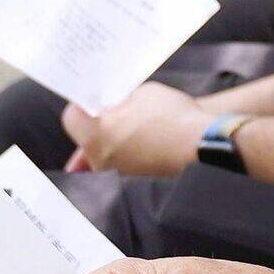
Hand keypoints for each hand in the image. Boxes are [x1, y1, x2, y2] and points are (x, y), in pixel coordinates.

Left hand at [62, 83, 211, 176]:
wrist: (202, 142)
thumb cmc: (172, 116)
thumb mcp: (142, 93)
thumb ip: (119, 100)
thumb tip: (110, 106)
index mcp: (97, 134)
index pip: (71, 118)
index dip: (83, 105)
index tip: (94, 100)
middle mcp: (101, 158)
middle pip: (86, 138)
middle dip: (98, 123)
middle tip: (116, 110)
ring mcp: (117, 173)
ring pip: (103, 152)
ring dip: (112, 138)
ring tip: (135, 124)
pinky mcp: (134, 180)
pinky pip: (120, 162)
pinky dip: (127, 151)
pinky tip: (145, 138)